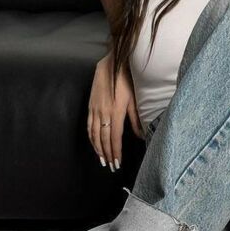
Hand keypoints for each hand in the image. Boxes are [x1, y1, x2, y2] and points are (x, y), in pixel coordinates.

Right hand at [87, 52, 144, 171]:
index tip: (117, 163)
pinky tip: (94, 143)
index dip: (115, 152)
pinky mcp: (90, 106)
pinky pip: (89, 126)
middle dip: (107, 154)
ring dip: (98, 149)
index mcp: (116, 112)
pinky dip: (91, 137)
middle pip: (103, 139)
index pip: (114, 138)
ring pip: (94, 134)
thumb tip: (140, 135)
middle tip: (110, 166)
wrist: (110, 64)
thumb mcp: (134, 99)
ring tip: (102, 160)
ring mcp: (95, 110)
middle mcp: (104, 113)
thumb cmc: (126, 80)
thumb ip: (136, 119)